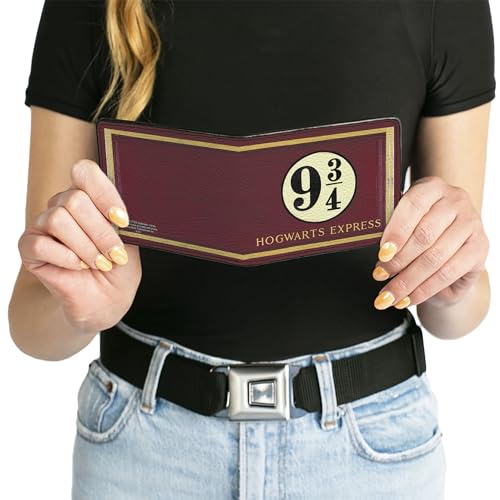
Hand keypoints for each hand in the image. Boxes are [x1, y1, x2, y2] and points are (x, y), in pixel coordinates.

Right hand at [17, 159, 141, 332]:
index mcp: (88, 197)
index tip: (123, 221)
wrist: (105, 301)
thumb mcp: (129, 241)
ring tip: (100, 263)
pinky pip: (41, 243)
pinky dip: (65, 258)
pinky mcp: (29, 247)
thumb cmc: (118, 268)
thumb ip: (120, 220)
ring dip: (85, 247)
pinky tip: (78, 267)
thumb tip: (119, 208)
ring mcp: (43, 225)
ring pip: (58, 219)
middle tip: (115, 255)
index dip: (104, 194)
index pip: (85, 172)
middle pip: (75, 199)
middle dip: (101, 232)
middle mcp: (62, 205)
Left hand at [371, 176, 488, 309]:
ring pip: (435, 258)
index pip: (413, 206)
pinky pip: (448, 273)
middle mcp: (455, 200)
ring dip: (408, 281)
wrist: (451, 246)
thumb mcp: (405, 223)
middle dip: (398, 261)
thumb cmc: (420, 229)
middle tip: (379, 276)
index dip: (396, 232)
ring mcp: (472, 223)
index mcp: (432, 187)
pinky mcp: (480, 247)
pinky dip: (424, 289)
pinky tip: (408, 299)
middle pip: (424, 235)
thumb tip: (379, 255)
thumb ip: (392, 230)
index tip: (382, 254)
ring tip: (389, 295)